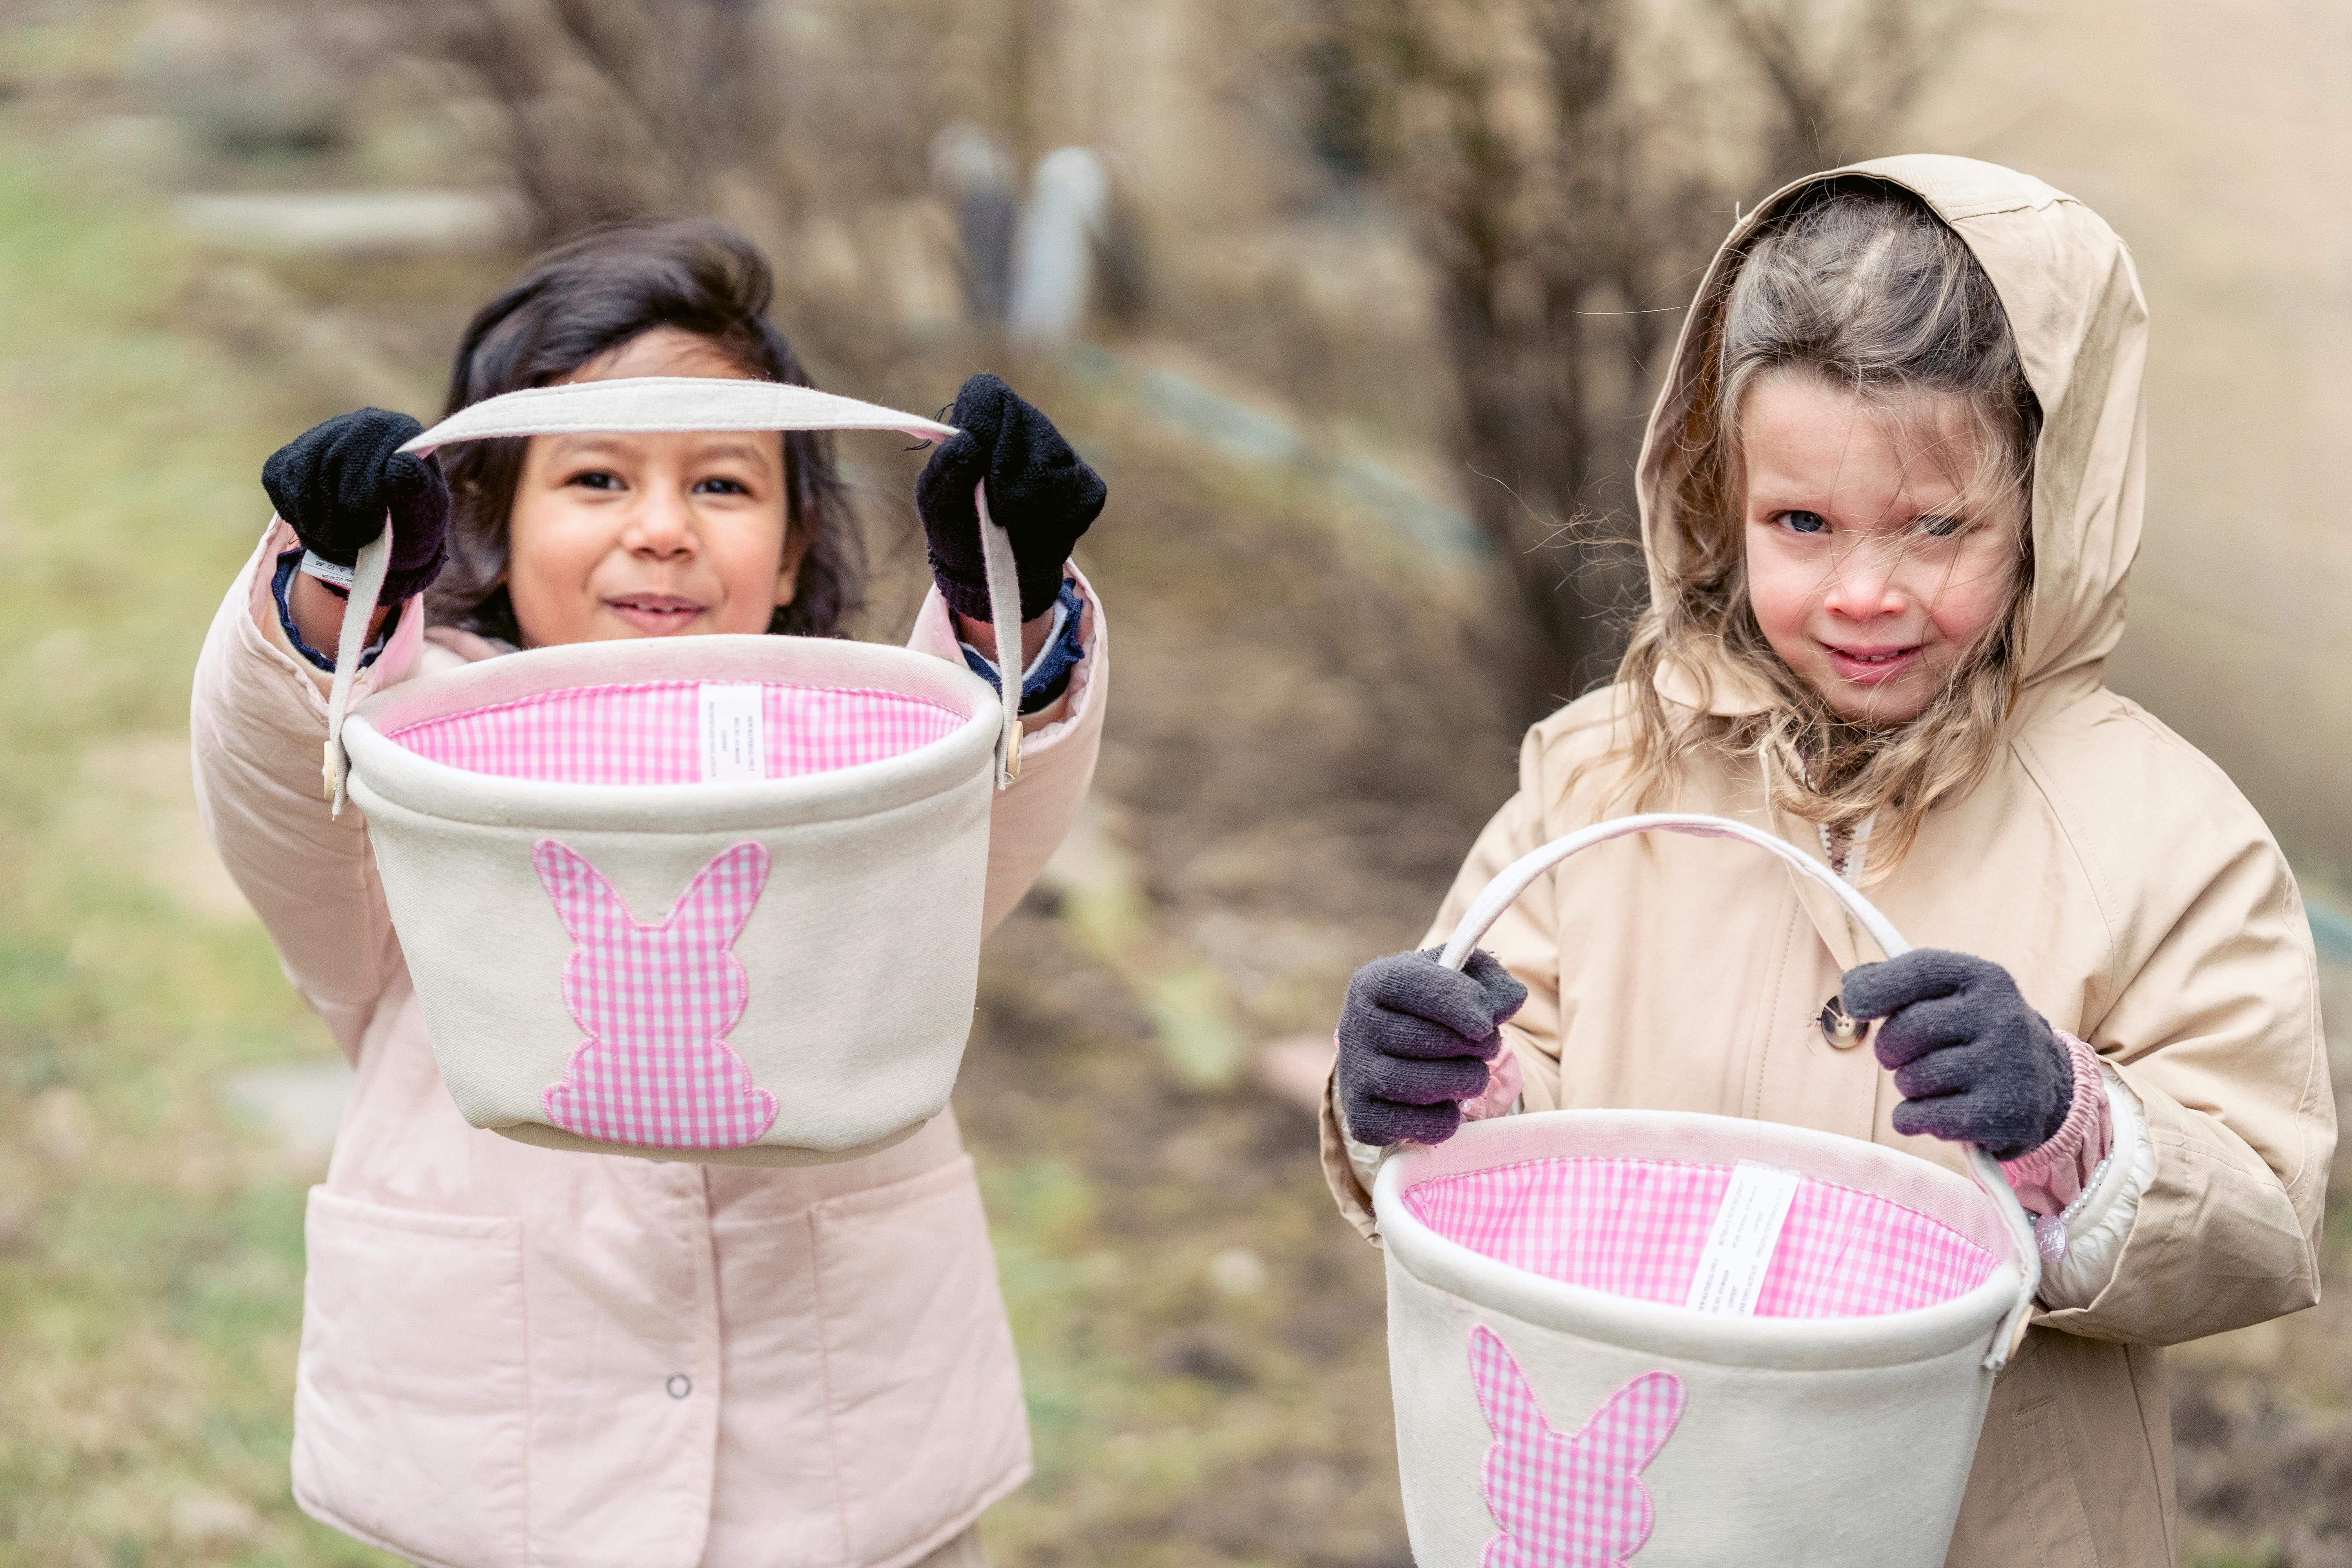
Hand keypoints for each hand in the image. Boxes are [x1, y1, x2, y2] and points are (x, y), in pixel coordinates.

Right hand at [261, 408, 450, 603]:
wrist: (390, 537)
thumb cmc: (412, 525)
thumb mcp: (424, 517)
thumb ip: (417, 492)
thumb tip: (402, 463)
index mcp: (399, 430)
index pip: (365, 458)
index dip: (361, 506)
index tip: (369, 534)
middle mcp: (361, 422)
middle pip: (328, 464)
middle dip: (336, 515)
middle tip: (349, 544)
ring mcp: (323, 434)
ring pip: (299, 472)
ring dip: (313, 517)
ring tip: (336, 539)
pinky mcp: (293, 452)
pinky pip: (277, 476)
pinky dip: (293, 509)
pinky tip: (317, 522)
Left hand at [915, 374, 1105, 623]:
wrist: (991, 571)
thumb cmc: (957, 525)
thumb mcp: (937, 503)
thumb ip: (947, 470)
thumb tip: (968, 442)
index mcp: (984, 416)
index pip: (987, 394)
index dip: (981, 427)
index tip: (974, 461)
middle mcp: (1029, 422)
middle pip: (1025, 428)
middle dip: (1002, 476)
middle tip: (989, 504)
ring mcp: (1065, 453)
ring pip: (1053, 469)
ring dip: (1024, 505)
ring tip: (1009, 519)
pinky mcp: (1089, 486)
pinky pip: (1076, 498)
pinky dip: (1051, 522)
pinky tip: (1036, 527)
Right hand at [1337, 948, 1527, 1146]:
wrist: (1396, 1053)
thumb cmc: (1435, 1010)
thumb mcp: (1462, 979)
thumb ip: (1492, 980)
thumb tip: (1510, 1001)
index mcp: (1375, 981)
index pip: (1416, 987)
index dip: (1460, 1004)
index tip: (1485, 1023)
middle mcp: (1356, 1026)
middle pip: (1429, 1040)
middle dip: (1476, 1046)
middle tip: (1485, 1047)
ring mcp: (1355, 1075)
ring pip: (1426, 1085)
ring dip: (1467, 1081)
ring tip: (1471, 1074)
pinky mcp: (1364, 1119)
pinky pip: (1422, 1126)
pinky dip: (1448, 1119)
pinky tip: (1445, 1103)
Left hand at [1841, 949, 2072, 1159]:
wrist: (2044, 1086)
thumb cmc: (1976, 1034)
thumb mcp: (1951, 995)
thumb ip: (1899, 982)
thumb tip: (1853, 985)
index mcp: (1986, 979)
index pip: (1917, 970)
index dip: (1872, 988)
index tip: (1856, 1003)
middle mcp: (2002, 1017)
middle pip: (1904, 1031)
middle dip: (1890, 1049)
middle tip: (1904, 1056)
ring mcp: (2007, 1067)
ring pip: (1910, 1079)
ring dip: (1907, 1087)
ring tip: (1935, 1084)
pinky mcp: (2004, 1115)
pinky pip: (1920, 1117)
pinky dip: (1913, 1119)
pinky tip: (1936, 1113)